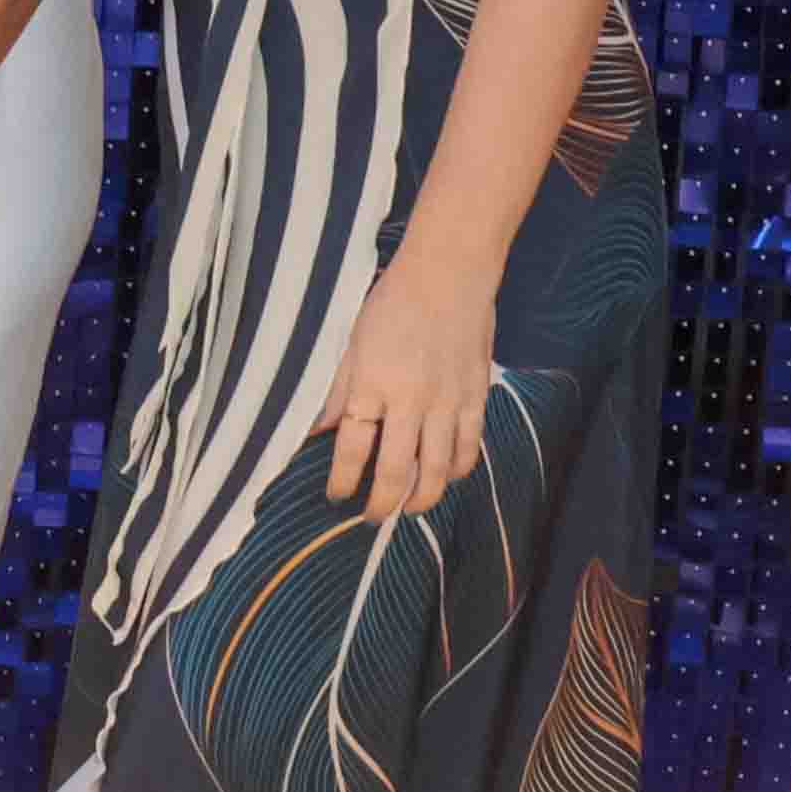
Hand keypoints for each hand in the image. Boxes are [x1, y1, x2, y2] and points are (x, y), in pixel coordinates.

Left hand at [316, 252, 497, 522]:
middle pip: (397, 471)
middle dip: (382, 504)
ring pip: (437, 471)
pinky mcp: (476, 398)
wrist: (450, 273)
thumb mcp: (350, 343)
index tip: (335, 496)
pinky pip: (469, 449)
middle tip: (371, 517)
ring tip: (408, 509)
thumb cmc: (392, 302)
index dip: (343, 481)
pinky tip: (445, 478)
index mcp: (373, 385)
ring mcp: (449, 403)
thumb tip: (314, 430)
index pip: (354, 449)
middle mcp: (412, 401)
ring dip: (422, 499)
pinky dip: (457, 472)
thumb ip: (336, 390)